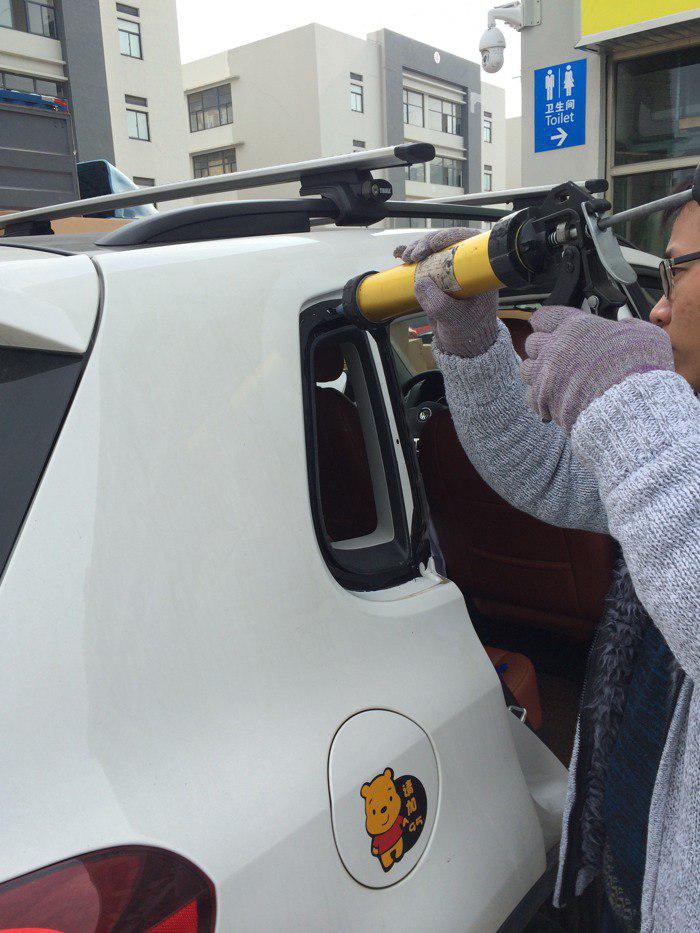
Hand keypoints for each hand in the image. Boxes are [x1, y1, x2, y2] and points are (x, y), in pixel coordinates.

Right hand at [394, 227, 498, 358]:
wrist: (463, 343)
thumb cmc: (469, 331)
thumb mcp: (455, 320)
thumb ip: (439, 304)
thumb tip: (420, 281)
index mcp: (480, 272)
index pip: (470, 242)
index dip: (451, 237)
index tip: (434, 244)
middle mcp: (467, 267)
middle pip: (447, 242)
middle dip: (428, 243)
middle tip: (415, 254)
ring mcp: (451, 271)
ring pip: (433, 250)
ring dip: (417, 249)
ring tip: (406, 257)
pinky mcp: (438, 277)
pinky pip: (424, 262)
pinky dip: (410, 256)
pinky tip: (399, 254)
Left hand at [520, 306, 674, 432]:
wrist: (629, 404)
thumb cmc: (638, 369)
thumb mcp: (644, 334)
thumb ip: (628, 326)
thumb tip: (625, 326)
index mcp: (576, 327)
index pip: (545, 316)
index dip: (546, 321)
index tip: (548, 325)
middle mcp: (556, 348)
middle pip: (532, 342)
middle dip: (543, 348)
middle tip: (557, 355)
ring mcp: (546, 374)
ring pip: (526, 368)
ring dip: (537, 372)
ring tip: (553, 378)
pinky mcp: (543, 400)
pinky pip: (530, 396)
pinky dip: (539, 398)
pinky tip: (553, 399)